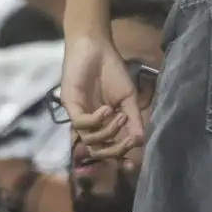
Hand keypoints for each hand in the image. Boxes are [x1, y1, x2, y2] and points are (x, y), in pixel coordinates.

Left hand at [61, 33, 144, 161]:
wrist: (96, 47)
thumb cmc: (112, 70)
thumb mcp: (128, 97)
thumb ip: (133, 119)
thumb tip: (141, 141)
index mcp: (104, 123)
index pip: (109, 148)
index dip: (120, 158)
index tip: (133, 165)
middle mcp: (90, 123)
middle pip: (98, 150)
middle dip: (116, 150)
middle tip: (130, 141)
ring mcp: (79, 115)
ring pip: (89, 140)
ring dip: (108, 132)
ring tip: (120, 116)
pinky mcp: (70, 106)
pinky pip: (81, 124)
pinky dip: (96, 121)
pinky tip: (107, 110)